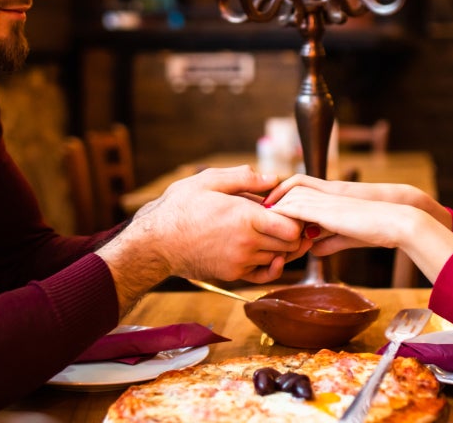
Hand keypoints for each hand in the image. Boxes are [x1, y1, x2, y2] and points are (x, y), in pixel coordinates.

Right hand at [98, 166, 309, 309]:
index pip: (292, 227)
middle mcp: (247, 244)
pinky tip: (270, 254)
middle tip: (287, 219)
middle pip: (290, 244)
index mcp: (245, 218)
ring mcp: (240, 262)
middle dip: (293, 232)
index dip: (296, 217)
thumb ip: (244, 178)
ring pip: (278, 258)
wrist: (156, 242)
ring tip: (274, 231)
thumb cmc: (181, 207)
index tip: (288, 207)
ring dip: (281, 246)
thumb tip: (274, 179)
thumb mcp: (209, 181)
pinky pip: (264, 274)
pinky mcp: (232, 275)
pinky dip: (272, 265)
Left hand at [270, 187, 452, 281]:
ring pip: (286, 197)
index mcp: (327, 198)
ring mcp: (322, 199)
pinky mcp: (323, 208)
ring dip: (271, 209)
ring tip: (256, 220)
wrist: (393, 220)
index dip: (278, 202)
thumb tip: (312, 249)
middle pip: (285, 190)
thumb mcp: (346, 236)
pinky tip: (269, 224)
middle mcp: (322, 194)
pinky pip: (294, 208)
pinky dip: (280, 216)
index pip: (295, 193)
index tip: (262, 215)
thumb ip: (329, 241)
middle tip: (250, 214)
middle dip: (268, 201)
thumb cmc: (375, 228)